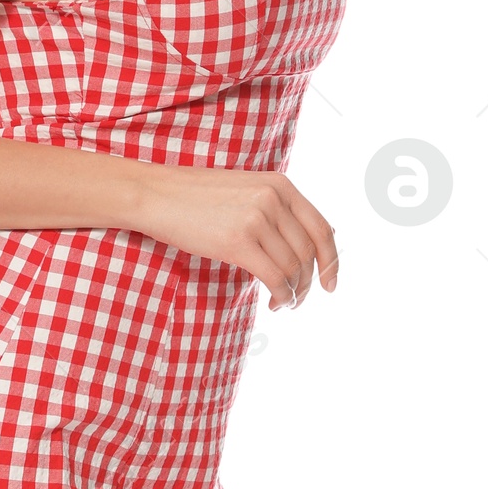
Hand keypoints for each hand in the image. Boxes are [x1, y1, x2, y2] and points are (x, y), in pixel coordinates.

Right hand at [134, 163, 338, 309]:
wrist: (156, 194)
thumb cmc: (196, 197)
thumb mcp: (246, 190)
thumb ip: (276, 210)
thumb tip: (304, 245)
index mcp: (281, 184)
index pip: (322, 228)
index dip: (332, 261)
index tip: (330, 283)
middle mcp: (274, 198)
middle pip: (309, 252)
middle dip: (309, 283)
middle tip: (298, 300)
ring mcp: (257, 219)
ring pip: (293, 268)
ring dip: (293, 293)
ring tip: (281, 304)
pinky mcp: (237, 242)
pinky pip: (275, 278)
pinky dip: (282, 296)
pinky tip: (275, 303)